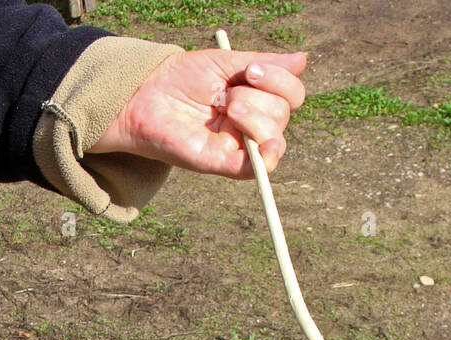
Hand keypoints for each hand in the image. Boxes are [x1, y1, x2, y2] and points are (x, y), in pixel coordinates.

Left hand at [87, 48, 306, 177]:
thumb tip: (303, 59)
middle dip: (260, 95)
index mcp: (256, 97)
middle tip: (227, 94)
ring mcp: (240, 144)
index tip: (251, 69)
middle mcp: (252, 122)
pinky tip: (263, 146)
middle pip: (284, 112)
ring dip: (256, 116)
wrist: (147, 96)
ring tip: (226, 108)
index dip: (281, 78)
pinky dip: (267, 156)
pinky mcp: (225, 164)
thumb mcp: (225, 63)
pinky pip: (260, 168)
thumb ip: (264, 64)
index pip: (291, 92)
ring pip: (276, 136)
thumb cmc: (182, 78)